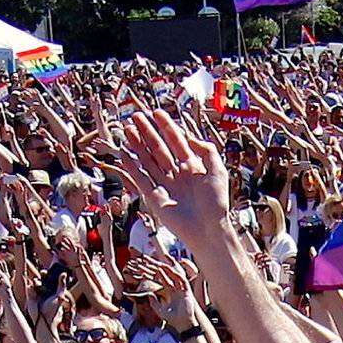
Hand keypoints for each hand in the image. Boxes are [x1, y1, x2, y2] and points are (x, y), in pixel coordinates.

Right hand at [118, 113, 232, 250]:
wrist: (209, 230)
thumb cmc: (216, 202)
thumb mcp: (217, 170)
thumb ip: (206, 150)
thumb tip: (188, 137)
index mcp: (192, 167)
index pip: (177, 141)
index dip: (167, 127)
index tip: (156, 112)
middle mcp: (177, 174)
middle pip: (159, 148)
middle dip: (148, 132)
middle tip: (137, 116)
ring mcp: (165, 185)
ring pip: (148, 160)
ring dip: (137, 145)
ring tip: (128, 128)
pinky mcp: (154, 198)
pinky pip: (141, 178)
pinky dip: (132, 166)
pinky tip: (124, 153)